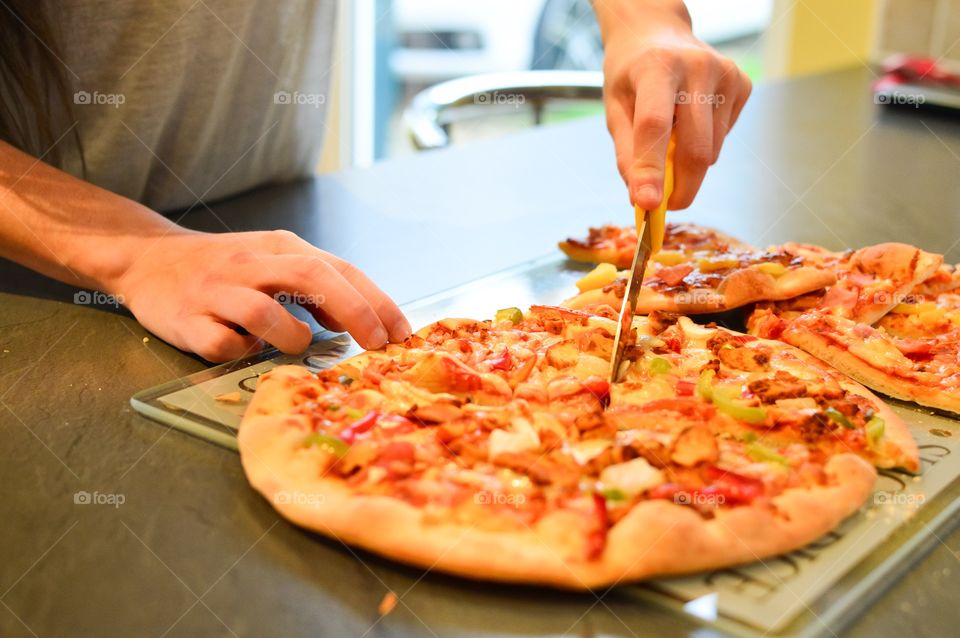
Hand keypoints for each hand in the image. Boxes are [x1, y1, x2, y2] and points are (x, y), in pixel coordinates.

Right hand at [113, 229, 410, 361]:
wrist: (148, 260)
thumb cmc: (226, 270)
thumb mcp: (276, 267)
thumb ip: (318, 291)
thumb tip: (363, 322)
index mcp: (281, 248)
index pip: (339, 269)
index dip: (376, 301)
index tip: (402, 332)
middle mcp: (252, 263)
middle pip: (312, 278)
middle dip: (354, 312)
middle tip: (377, 345)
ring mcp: (218, 291)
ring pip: (265, 313)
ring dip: (292, 337)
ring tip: (297, 345)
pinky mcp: (188, 320)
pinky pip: (223, 342)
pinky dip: (242, 352)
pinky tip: (246, 349)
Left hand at [597, 1, 751, 209]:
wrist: (658, 33)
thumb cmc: (632, 75)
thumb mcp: (614, 108)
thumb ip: (626, 153)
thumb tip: (642, 199)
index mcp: (657, 67)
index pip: (654, 126)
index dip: (651, 170)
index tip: (647, 206)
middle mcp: (697, 66)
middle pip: (694, 147)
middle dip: (681, 188)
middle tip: (665, 204)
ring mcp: (726, 73)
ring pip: (711, 150)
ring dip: (689, 165)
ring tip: (670, 140)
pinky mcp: (743, 84)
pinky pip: (723, 138)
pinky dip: (704, 145)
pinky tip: (691, 120)